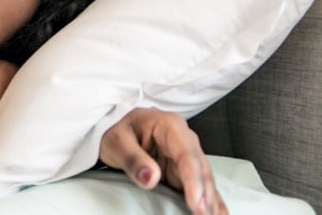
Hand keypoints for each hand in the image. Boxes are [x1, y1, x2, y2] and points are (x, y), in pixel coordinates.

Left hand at [99, 108, 227, 214]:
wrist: (113, 125)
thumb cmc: (115, 128)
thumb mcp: (116, 141)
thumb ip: (133, 159)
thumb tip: (150, 178)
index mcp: (170, 126)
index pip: (187, 155)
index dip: (193, 180)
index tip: (196, 203)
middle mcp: (183, 138)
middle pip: (200, 168)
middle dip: (205, 195)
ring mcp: (185, 153)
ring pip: (203, 178)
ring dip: (210, 200)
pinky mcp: (181, 167)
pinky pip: (198, 184)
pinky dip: (208, 199)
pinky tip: (218, 213)